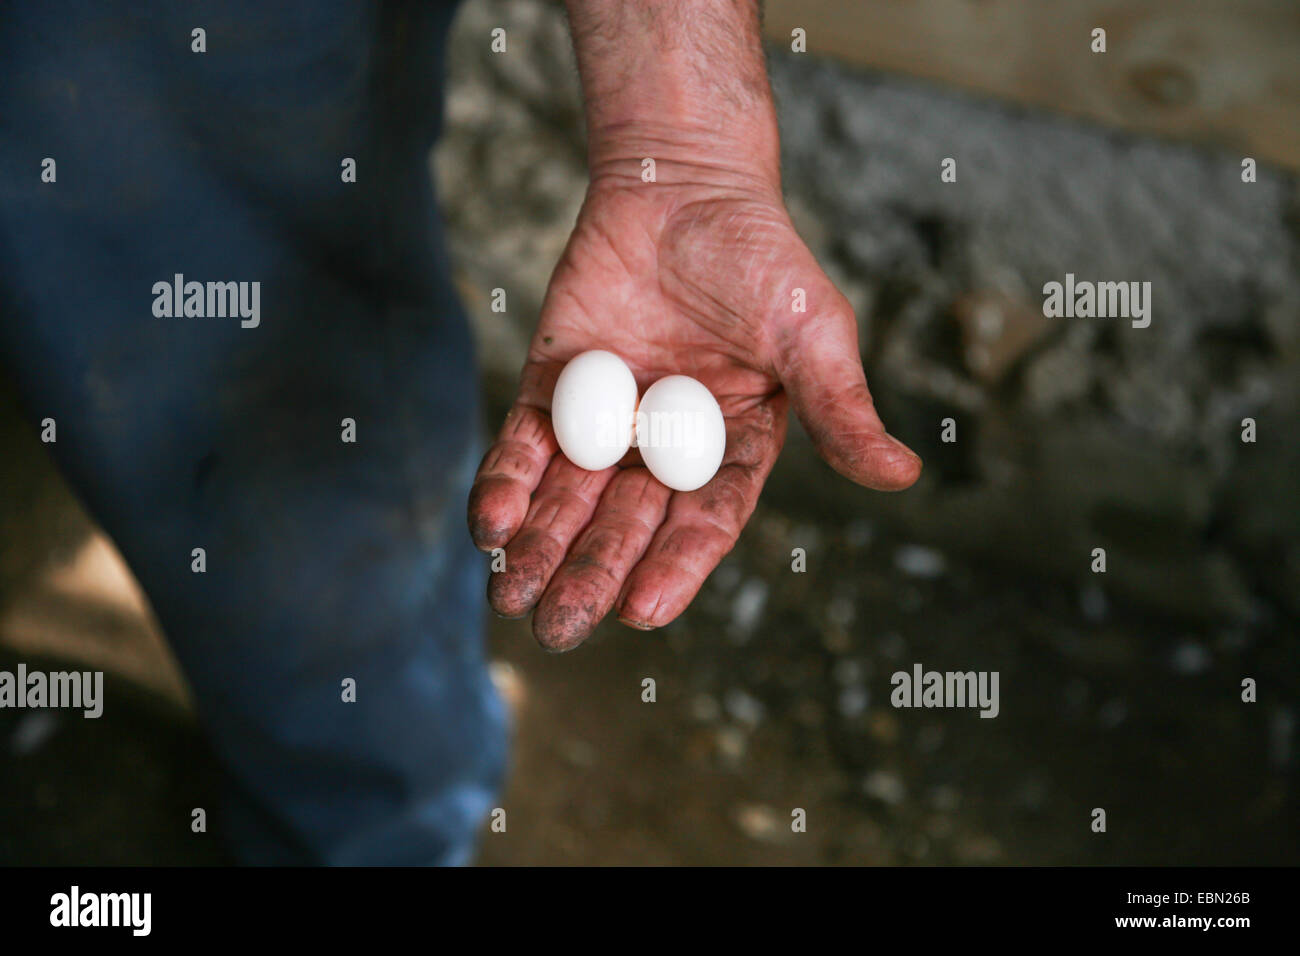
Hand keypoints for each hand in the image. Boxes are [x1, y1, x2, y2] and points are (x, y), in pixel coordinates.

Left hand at [467, 166, 921, 650]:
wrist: (680, 181)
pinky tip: (488, 526)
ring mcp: (607, 420)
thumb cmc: (760, 254)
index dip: (675, 564)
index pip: (705, 519)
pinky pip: (525, 445)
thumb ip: (841, 407)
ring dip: (539, 548)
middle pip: (626, 523)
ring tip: (512, 600)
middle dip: (591, 574)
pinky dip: (505, 483)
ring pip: (569, 498)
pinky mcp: (554, 388)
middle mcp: (666, 446)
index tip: (642, 611)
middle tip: (557, 629)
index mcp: (734, 446)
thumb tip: (902, 476)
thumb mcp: (812, 331)